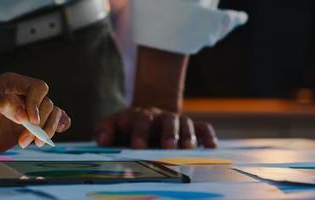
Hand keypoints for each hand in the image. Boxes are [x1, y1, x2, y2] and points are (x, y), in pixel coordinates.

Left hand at [0, 73, 70, 160]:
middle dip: (40, 122)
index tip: (29, 120)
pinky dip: (58, 126)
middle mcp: (22, 95)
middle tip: (25, 139)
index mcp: (11, 83)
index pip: (37, 87)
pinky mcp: (31, 126)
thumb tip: (23, 114)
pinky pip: (54, 121)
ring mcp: (28, 111)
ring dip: (48, 129)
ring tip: (32, 143)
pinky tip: (52, 134)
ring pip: (53, 113)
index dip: (36, 103)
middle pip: (47, 102)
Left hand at [94, 107, 216, 148]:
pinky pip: (204, 128)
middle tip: (168, 147)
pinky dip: (208, 136)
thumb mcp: (111, 125)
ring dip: (188, 136)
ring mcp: (177, 121)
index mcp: (140, 116)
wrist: (146, 116)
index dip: (140, 132)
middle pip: (168, 120)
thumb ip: (103, 130)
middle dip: (169, 134)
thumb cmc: (126, 127)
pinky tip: (212, 147)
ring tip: (188, 149)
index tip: (138, 146)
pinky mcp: (191, 128)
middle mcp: (161, 117)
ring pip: (186, 124)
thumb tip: (102, 140)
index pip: (140, 120)